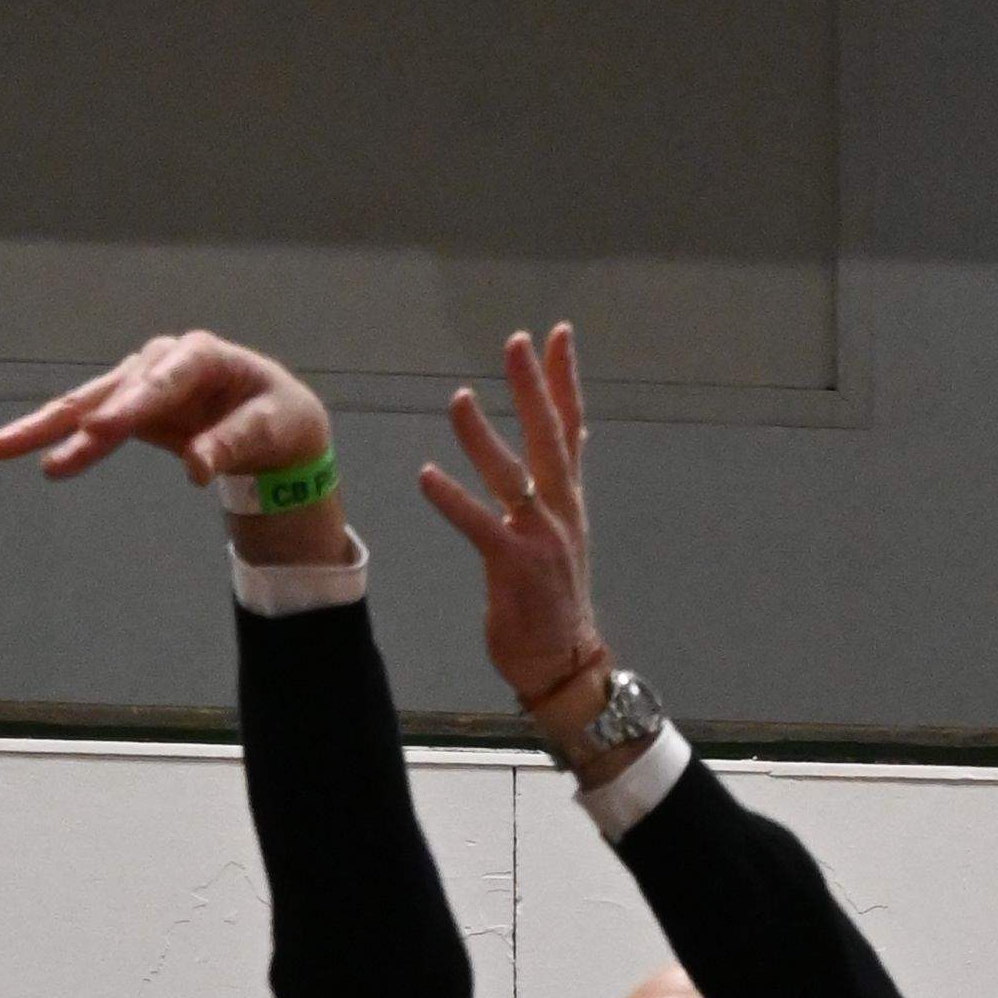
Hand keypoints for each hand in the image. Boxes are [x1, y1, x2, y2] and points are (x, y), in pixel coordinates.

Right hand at [0, 332, 333, 502]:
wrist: (272, 422)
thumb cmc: (277, 419)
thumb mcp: (271, 430)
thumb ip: (233, 444)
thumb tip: (196, 468)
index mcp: (202, 355)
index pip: (163, 380)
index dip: (132, 406)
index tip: (101, 432)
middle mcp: (161, 362)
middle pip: (112, 392)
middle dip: (78, 424)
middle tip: (52, 457)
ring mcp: (138, 384)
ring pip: (83, 406)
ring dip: (40, 430)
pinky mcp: (126, 410)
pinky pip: (81, 425)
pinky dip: (48, 437)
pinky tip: (4, 448)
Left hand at [417, 322, 602, 712]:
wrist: (564, 663)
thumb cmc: (552, 603)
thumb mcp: (559, 537)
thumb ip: (552, 494)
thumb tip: (554, 456)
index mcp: (568, 501)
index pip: (571, 428)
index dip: (564, 380)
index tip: (559, 334)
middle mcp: (561, 511)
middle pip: (549, 436)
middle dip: (533, 386)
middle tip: (516, 342)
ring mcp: (541, 539)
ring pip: (512, 475)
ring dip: (483, 436)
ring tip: (459, 399)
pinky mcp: (515, 567)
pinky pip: (481, 525)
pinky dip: (453, 499)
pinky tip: (427, 474)